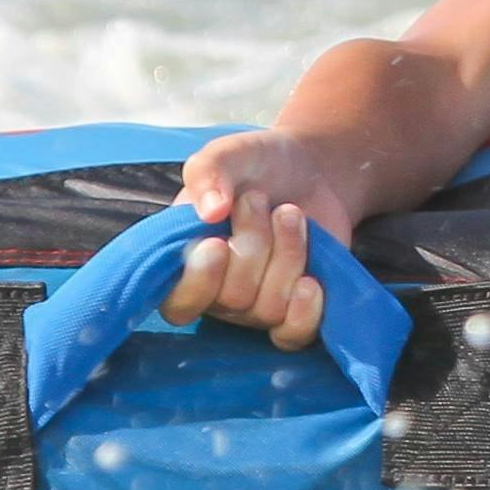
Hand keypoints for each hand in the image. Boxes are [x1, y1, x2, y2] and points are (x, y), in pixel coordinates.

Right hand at [163, 130, 338, 349]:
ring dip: (285, 254)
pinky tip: (312, 280)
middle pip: (231, 299)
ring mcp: (257, 307)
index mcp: (185, 262)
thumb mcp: (227, 154)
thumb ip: (207, 172)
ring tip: (289, 213)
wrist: (311, 169)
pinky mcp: (295, 312)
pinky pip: (293, 335)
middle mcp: (217, 294)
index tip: (218, 242)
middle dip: (252, 243)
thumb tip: (208, 212)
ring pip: (268, 308)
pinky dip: (305, 311)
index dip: (198, 281)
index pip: (177, 303)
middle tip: (259, 199)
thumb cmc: (257, 164)